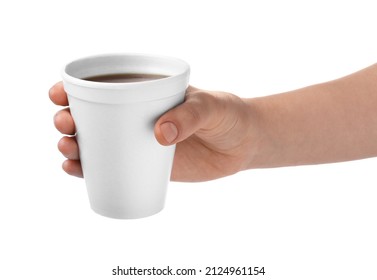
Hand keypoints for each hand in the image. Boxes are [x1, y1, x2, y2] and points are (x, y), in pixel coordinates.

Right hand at [49, 82, 254, 181]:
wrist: (243, 144)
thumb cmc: (228, 115)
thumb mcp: (210, 106)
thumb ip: (188, 115)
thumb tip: (159, 135)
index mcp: (146, 92)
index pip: (102, 86)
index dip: (73, 88)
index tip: (59, 95)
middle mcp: (136, 116)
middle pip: (90, 115)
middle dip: (67, 119)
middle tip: (66, 125)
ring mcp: (138, 142)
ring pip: (96, 143)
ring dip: (72, 146)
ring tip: (68, 150)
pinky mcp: (146, 165)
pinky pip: (111, 167)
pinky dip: (89, 170)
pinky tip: (76, 170)